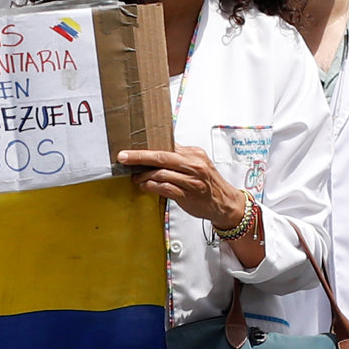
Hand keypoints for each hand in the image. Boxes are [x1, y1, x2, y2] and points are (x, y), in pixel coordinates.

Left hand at [115, 146, 252, 234]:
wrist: (225, 203)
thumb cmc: (208, 183)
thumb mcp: (198, 164)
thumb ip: (179, 157)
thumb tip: (156, 150)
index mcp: (194, 154)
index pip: (166, 146)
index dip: (146, 147)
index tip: (131, 148)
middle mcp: (194, 165)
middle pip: (162, 157)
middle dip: (139, 156)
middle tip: (123, 157)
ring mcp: (192, 181)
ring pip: (161, 174)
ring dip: (144, 176)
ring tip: (135, 178)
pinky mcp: (188, 196)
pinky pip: (165, 189)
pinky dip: (151, 187)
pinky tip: (144, 187)